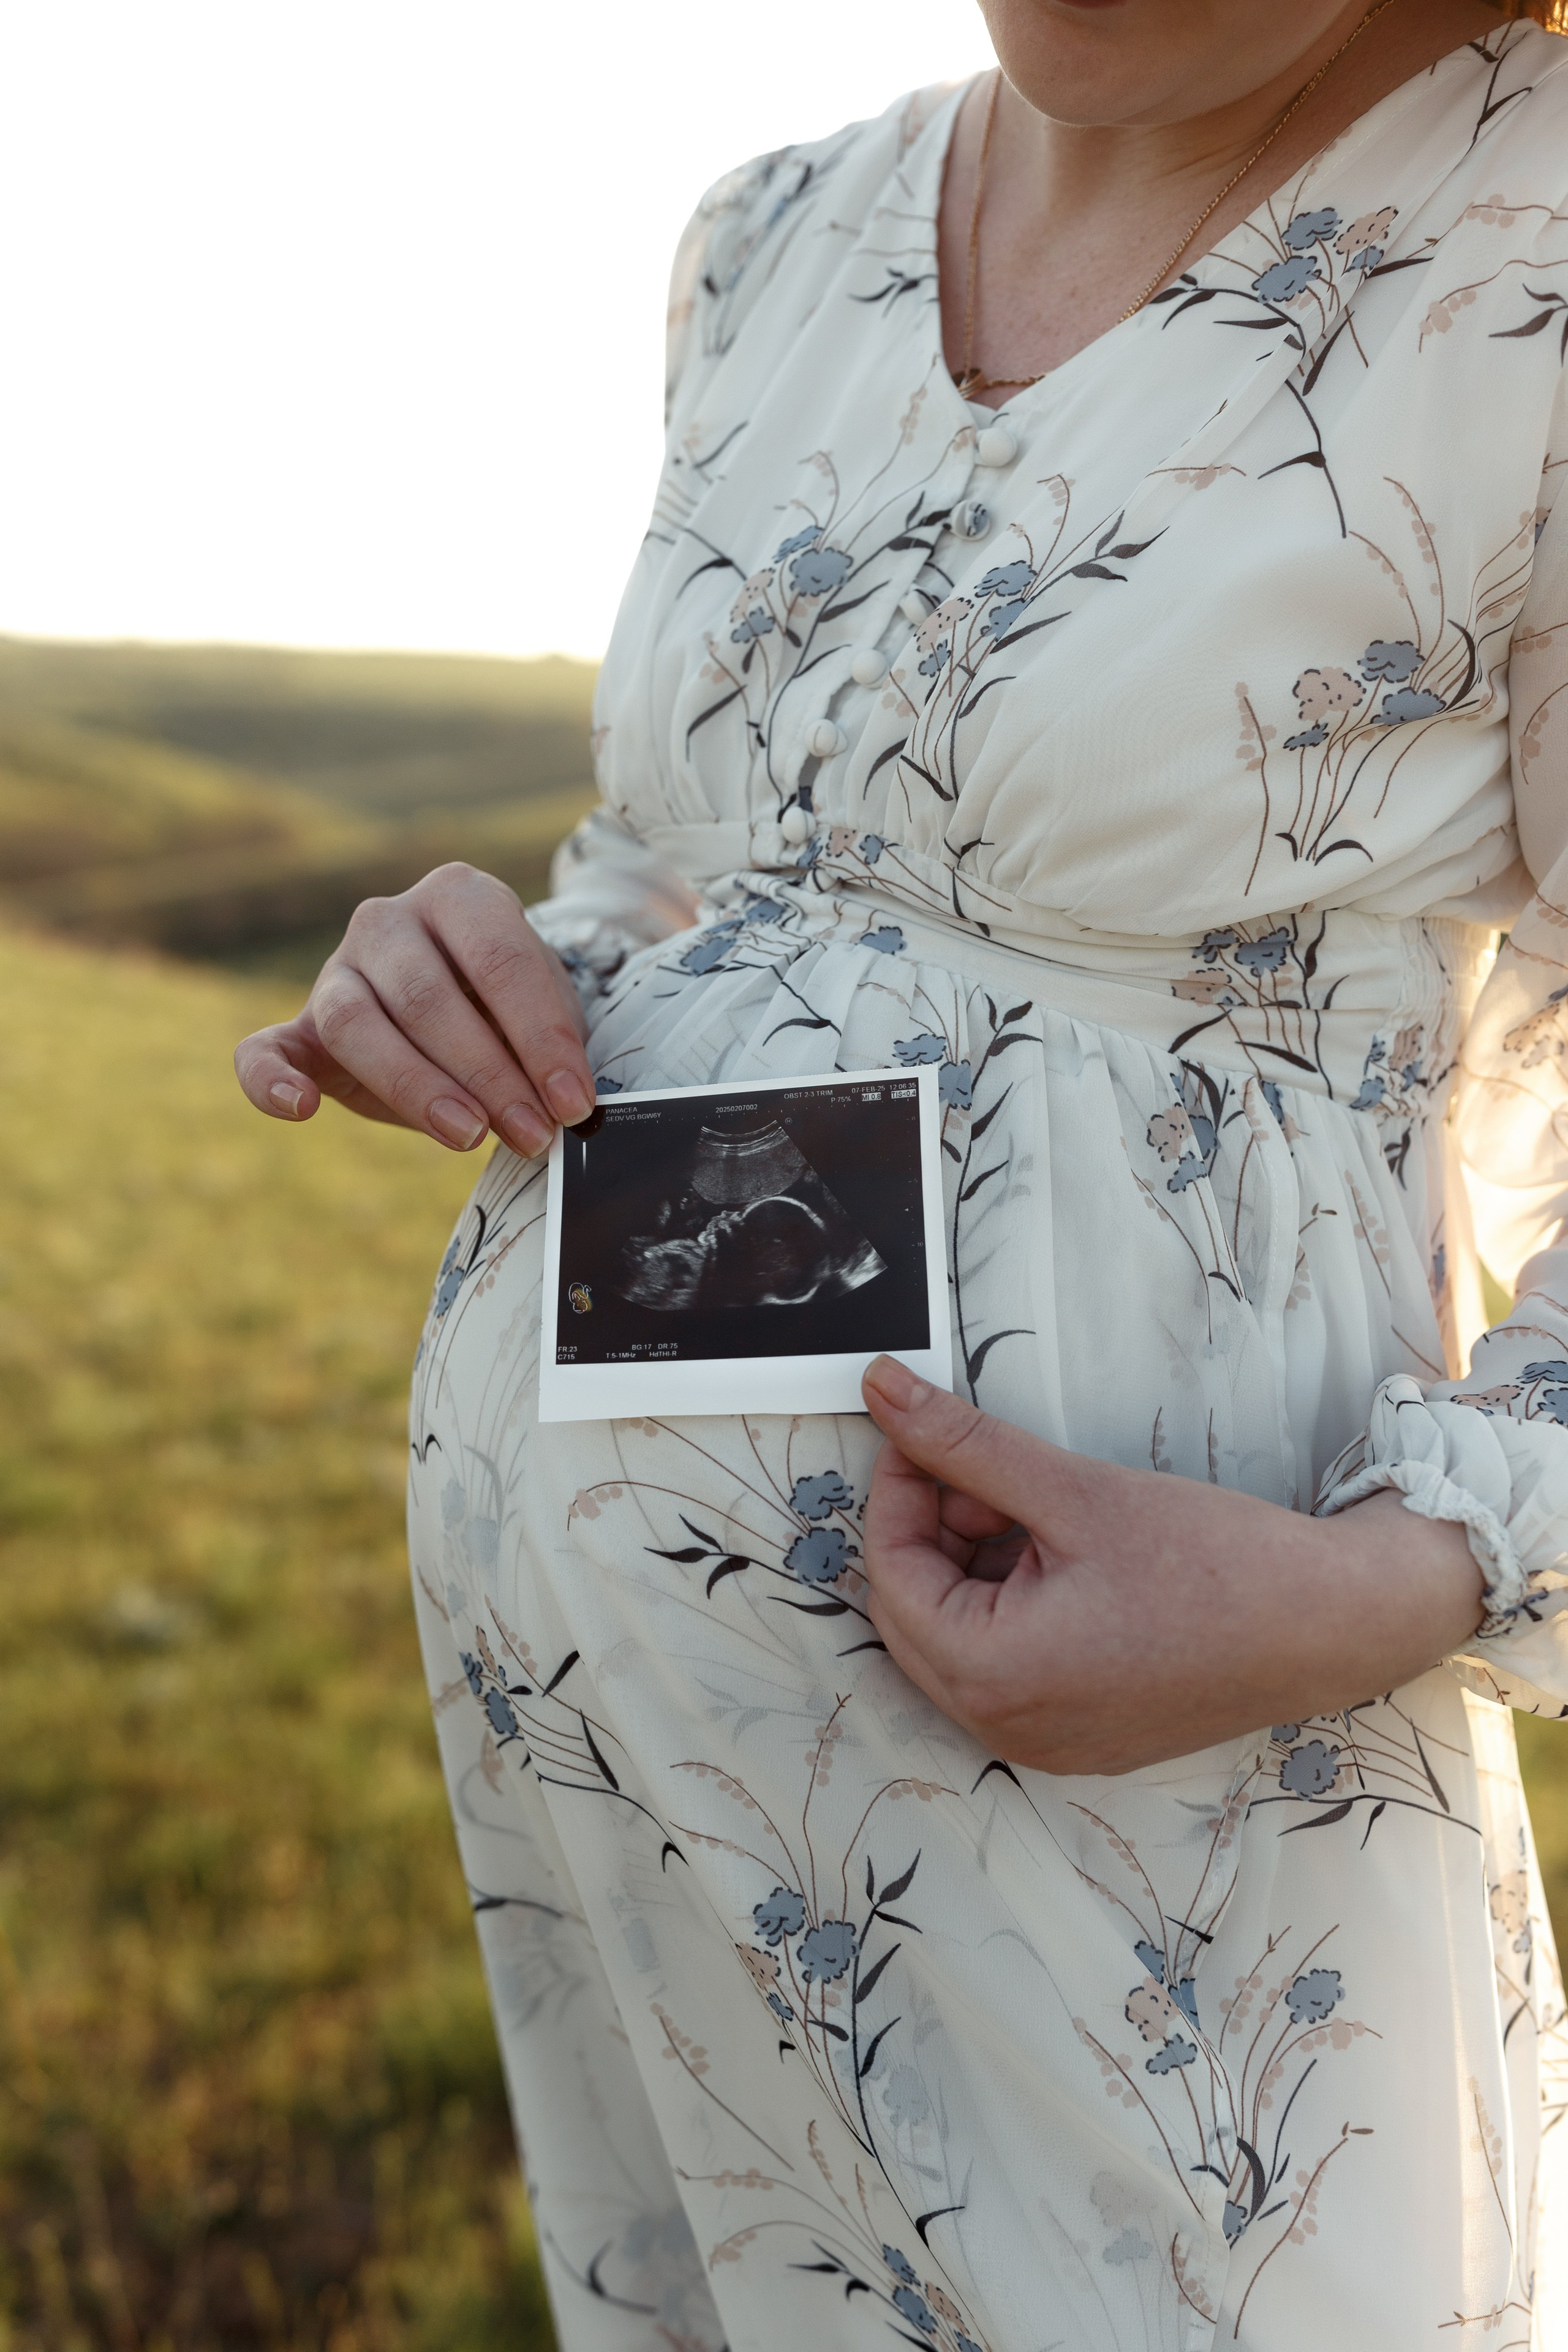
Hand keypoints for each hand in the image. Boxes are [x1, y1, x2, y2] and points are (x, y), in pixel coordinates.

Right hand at [233, 862, 594, 1153]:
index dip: (541, 1039)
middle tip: (531, 1132)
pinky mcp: (301, 1028)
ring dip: (417, 1087)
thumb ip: (546, 1047)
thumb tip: (566, 1108)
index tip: (572, 1103)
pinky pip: (262, 1051)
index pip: (500, 962)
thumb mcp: (541, 1010)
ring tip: (467, 1135)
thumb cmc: (508, 1005)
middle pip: (428, 997)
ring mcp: (337, 970)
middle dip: (489, 1076)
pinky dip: (270, 1082)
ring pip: (358, 1023)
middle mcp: (387, 920)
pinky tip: (300, 1107)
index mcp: (459, 896)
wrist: (462, 1003)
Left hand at [858, 1357, 1484, 1775]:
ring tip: (1042, 1511)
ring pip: (960, 1639)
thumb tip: (884, 1392)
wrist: (1331, 1623)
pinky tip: (1065, 1555)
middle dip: (936, 1531)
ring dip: (976, 1565)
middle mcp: (1008, 1729)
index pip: (892, 1573)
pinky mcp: (1082, 1735)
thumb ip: (964, 1444)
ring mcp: (1046, 1742)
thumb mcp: (1073, 1491)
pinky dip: (1014, 1606)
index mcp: (994, 1677)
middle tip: (985, 1470)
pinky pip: (1009, 1668)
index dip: (900, 1489)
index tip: (923, 1432)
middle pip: (915, 1613)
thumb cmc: (1218, 1566)